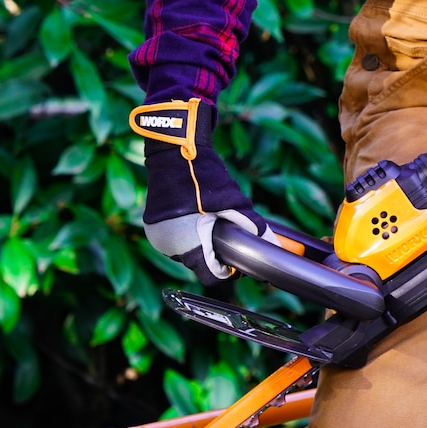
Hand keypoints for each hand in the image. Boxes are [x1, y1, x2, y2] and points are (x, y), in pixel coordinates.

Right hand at [132, 98, 278, 285]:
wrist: (174, 151)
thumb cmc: (203, 175)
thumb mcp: (233, 202)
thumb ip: (252, 225)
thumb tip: (273, 244)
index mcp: (188, 245)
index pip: (212, 276)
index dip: (228, 268)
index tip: (236, 253)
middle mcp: (168, 246)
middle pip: (200, 264)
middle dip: (215, 251)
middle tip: (224, 228)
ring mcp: (158, 237)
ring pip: (188, 252)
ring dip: (201, 241)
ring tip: (209, 217)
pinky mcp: (153, 228)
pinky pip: (176, 240)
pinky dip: (187, 233)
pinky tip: (195, 216)